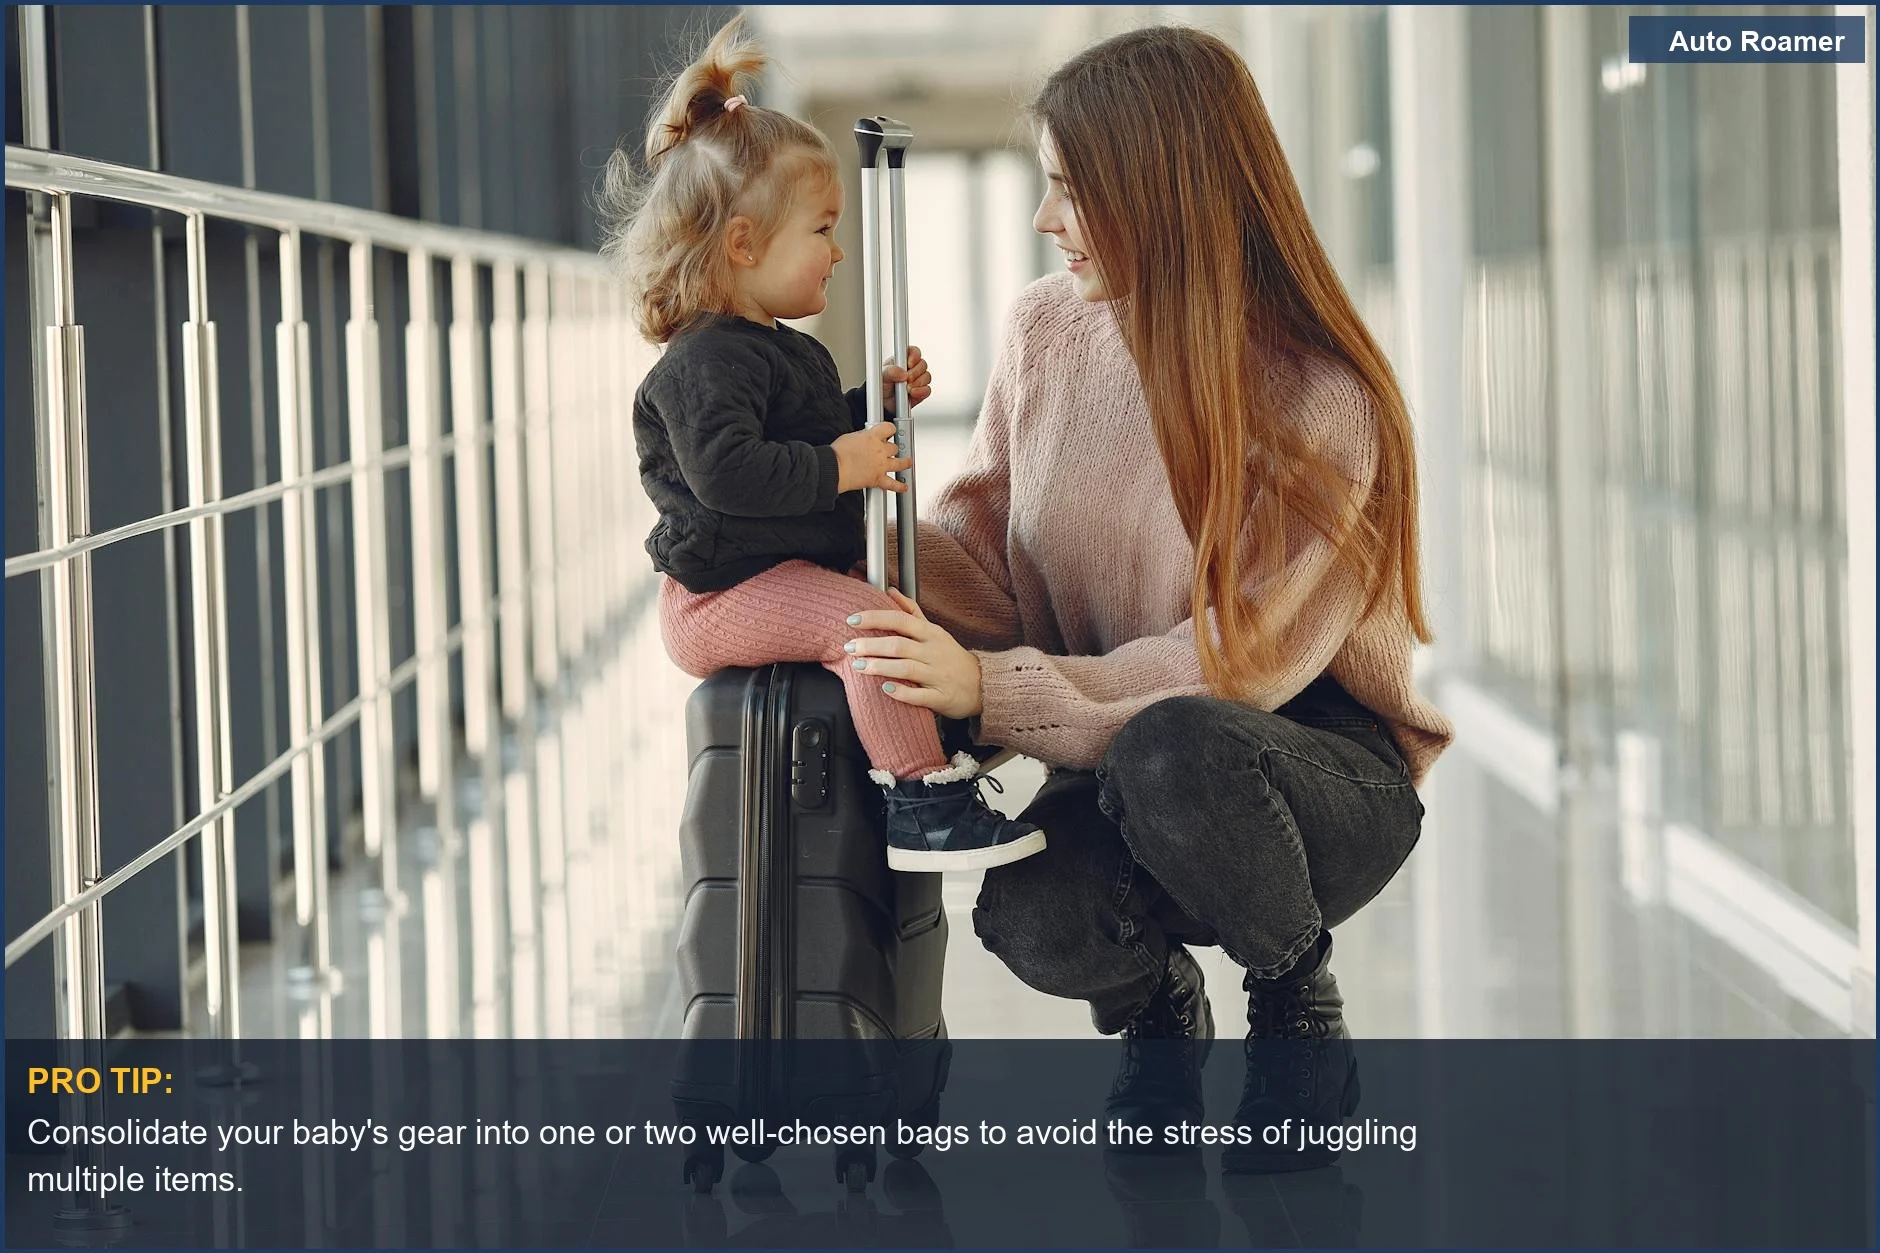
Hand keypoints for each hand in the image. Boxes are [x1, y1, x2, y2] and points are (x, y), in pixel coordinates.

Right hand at [833, 422, 910, 493]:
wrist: (835, 468)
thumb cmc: (838, 453)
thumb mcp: (850, 437)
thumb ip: (861, 436)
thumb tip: (864, 437)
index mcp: (873, 437)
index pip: (888, 428)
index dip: (890, 429)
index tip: (890, 431)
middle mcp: (880, 450)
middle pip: (894, 447)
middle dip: (893, 448)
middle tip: (892, 449)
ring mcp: (881, 465)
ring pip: (900, 463)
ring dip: (905, 462)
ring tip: (908, 462)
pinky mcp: (878, 479)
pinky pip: (893, 484)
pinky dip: (899, 487)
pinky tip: (904, 487)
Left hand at [844, 588, 983, 718]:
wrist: (982, 684)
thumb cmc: (951, 656)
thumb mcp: (934, 631)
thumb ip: (911, 611)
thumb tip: (890, 591)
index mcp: (930, 634)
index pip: (900, 620)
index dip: (875, 618)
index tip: (852, 620)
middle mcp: (933, 652)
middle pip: (899, 644)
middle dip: (871, 645)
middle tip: (850, 647)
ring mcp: (938, 675)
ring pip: (907, 669)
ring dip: (880, 666)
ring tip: (859, 666)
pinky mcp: (941, 697)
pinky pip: (920, 695)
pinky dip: (902, 692)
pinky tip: (886, 689)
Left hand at [882, 345, 932, 408]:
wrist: (883, 401)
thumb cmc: (882, 384)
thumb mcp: (882, 375)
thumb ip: (890, 371)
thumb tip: (902, 372)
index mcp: (903, 359)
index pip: (914, 351)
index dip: (914, 356)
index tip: (909, 364)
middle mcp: (912, 368)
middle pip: (923, 364)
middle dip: (915, 373)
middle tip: (906, 379)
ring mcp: (918, 379)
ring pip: (927, 377)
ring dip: (918, 383)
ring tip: (907, 388)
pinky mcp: (921, 391)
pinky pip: (927, 389)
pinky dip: (921, 392)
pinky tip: (913, 393)